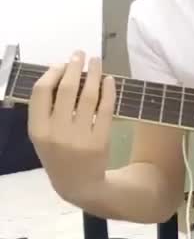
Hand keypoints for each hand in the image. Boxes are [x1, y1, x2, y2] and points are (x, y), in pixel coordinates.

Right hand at [28, 51, 115, 201]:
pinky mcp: (100, 140)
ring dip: (94, 73)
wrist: (79, 185)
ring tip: (97, 60)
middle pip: (67, 89)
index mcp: (37, 130)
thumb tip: (57, 69)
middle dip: (75, 66)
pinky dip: (109, 90)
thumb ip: (46, 108)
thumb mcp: (43, 135)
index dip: (53, 72)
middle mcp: (56, 133)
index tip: (62, 63)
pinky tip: (109, 79)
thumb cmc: (58, 153)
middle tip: (80, 54)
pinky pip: (106, 109)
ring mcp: (79, 138)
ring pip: (89, 96)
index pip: (41, 92)